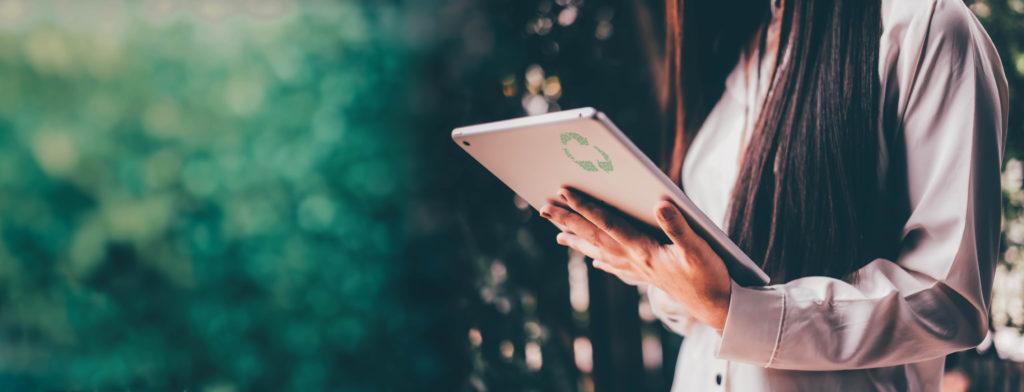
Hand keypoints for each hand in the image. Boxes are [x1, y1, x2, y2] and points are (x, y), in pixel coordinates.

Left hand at [540, 188, 732, 330]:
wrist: (718, 307)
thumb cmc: (710, 277)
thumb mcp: (699, 248)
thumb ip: (679, 226)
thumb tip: (659, 204)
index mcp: (644, 251)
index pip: (608, 224)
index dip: (586, 207)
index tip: (565, 192)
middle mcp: (635, 260)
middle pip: (594, 237)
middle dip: (568, 221)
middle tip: (544, 208)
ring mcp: (639, 270)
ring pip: (600, 251)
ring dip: (578, 240)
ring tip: (557, 233)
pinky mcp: (647, 276)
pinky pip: (616, 266)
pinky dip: (601, 260)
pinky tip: (594, 260)